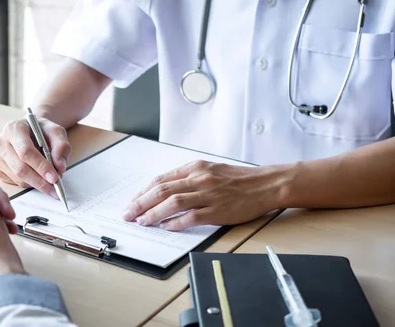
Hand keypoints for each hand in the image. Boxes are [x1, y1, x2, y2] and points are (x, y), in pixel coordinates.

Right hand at [0, 116, 70, 196]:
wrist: (29, 130)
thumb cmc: (41, 131)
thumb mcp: (56, 131)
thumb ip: (61, 146)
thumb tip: (60, 167)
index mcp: (14, 129)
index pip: (26, 152)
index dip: (41, 166)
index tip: (54, 178)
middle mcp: (1, 143)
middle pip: (20, 168)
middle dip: (40, 181)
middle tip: (55, 188)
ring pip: (18, 178)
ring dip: (37, 184)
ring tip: (50, 183)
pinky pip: (15, 182)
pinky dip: (30, 184)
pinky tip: (38, 178)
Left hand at [121, 161, 279, 230]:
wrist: (265, 184)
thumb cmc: (238, 179)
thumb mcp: (210, 170)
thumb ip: (189, 178)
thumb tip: (165, 189)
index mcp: (195, 168)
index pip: (161, 180)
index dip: (143, 192)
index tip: (132, 202)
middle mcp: (199, 179)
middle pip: (162, 190)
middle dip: (140, 203)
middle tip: (128, 214)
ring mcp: (208, 194)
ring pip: (172, 202)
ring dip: (153, 213)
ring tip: (141, 222)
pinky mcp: (217, 210)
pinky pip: (191, 217)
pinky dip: (175, 222)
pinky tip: (165, 227)